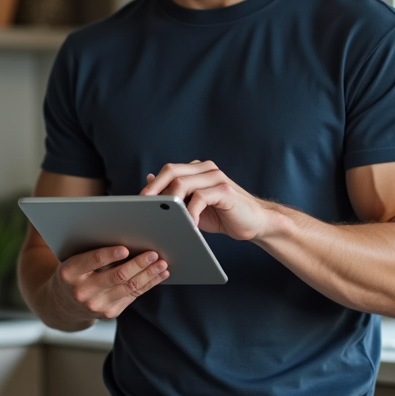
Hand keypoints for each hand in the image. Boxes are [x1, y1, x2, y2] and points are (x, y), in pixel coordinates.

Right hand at [48, 245, 169, 320]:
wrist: (63, 304)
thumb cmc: (73, 273)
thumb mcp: (73, 260)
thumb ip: (93, 252)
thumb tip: (127, 238)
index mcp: (69, 272)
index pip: (92, 260)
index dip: (109, 254)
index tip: (126, 248)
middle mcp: (82, 291)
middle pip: (116, 276)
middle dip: (138, 264)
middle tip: (153, 254)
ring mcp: (97, 305)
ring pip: (129, 287)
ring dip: (149, 274)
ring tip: (162, 264)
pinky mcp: (110, 313)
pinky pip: (134, 296)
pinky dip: (149, 283)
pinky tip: (159, 275)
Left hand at [140, 160, 272, 240]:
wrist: (255, 222)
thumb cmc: (223, 215)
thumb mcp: (194, 205)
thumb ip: (176, 193)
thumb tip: (149, 181)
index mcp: (197, 170)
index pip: (169, 170)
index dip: (153, 185)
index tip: (139, 202)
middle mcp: (206, 169)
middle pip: (172, 171)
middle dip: (155, 190)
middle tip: (145, 208)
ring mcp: (216, 178)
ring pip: (183, 183)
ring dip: (170, 203)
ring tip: (164, 218)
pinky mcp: (224, 191)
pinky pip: (199, 198)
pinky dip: (190, 213)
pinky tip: (188, 226)